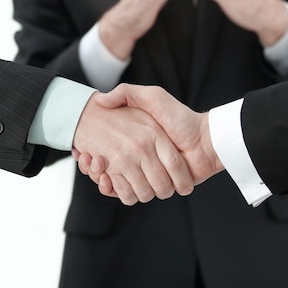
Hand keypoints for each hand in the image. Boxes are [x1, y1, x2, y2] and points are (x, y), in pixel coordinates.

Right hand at [76, 84, 223, 197]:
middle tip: (86, 158)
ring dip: (101, 178)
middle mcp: (139, 156)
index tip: (82, 148)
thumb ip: (128, 93)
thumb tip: (100, 99)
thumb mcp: (153, 97)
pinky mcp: (152, 187)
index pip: (104, 148)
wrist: (205, 142)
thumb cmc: (180, 117)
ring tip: (95, 166)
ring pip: (113, 181)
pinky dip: (115, 191)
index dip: (91, 150)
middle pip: (105, 166)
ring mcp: (145, 172)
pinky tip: (105, 180)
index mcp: (136, 138)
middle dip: (93, 166)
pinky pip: (126, 194)